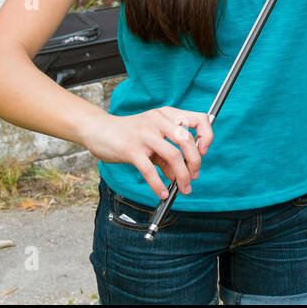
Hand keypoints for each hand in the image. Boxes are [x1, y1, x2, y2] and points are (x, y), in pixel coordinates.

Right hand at [80, 107, 213, 200]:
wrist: (99, 130)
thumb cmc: (129, 134)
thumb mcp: (152, 139)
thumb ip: (167, 156)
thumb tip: (180, 176)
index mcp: (167, 114)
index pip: (199, 119)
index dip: (207, 135)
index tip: (204, 151)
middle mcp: (158, 120)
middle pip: (187, 140)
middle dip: (195, 162)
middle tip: (194, 176)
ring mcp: (144, 133)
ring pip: (173, 155)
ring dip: (182, 176)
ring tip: (183, 188)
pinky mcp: (131, 148)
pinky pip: (149, 169)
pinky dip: (158, 184)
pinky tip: (161, 193)